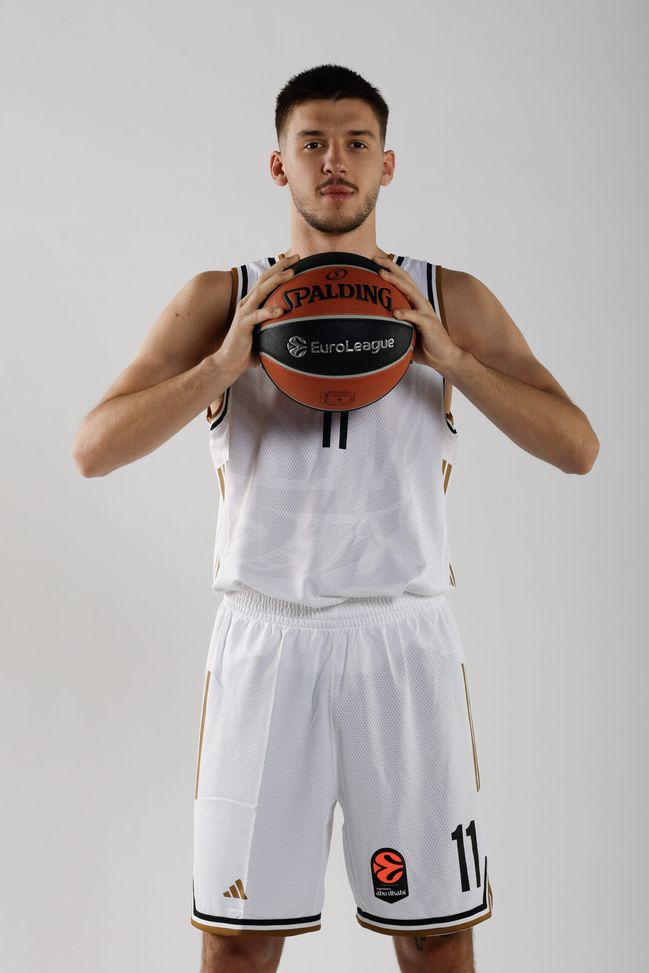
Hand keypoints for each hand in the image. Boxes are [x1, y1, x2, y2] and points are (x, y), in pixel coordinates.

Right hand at [214, 254, 300, 378]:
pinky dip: (268, 312)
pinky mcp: (242, 325)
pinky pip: (256, 316)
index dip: (281, 267)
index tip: (297, 259)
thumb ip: (279, 325)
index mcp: (254, 302)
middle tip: (297, 257)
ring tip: (291, 274)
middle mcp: (248, 303)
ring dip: (276, 281)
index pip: (267, 279)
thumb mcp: (267, 332)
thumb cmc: (250, 348)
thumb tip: (303, 325)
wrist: (229, 362)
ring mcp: (244, 312)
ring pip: (261, 291)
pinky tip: (280, 310)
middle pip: (265, 278)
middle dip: (281, 266)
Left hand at [372, 254, 459, 373]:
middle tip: (374, 258)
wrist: (444, 357)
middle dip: (390, 266)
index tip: (374, 260)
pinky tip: (395, 312)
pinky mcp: (429, 324)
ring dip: (395, 282)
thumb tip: (371, 325)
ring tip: (381, 274)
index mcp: (415, 303)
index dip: (389, 268)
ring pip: (410, 292)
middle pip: (405, 279)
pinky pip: (416, 317)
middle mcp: (421, 303)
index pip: (402, 281)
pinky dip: (406, 313)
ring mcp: (426, 312)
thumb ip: (392, 324)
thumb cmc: (423, 345)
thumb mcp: (405, 331)